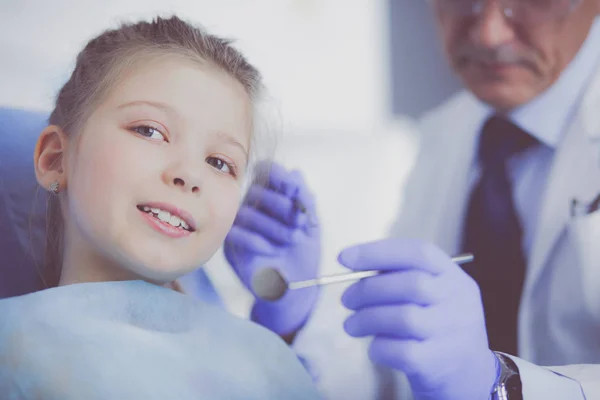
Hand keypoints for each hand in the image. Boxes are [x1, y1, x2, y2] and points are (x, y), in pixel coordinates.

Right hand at [224, 162, 320, 335]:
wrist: (297, 288)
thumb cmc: (302, 254)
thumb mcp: (311, 223)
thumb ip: (304, 198)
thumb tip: (294, 174)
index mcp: (270, 198)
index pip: (265, 172)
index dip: (278, 176)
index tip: (294, 190)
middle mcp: (252, 208)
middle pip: (257, 190)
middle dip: (282, 206)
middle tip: (299, 224)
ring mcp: (239, 227)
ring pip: (247, 212)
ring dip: (274, 226)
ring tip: (292, 240)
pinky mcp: (230, 248)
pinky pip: (236, 233)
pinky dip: (256, 240)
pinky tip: (272, 250)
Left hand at [339, 238, 498, 399]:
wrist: (470, 376)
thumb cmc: (437, 325)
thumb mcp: (433, 294)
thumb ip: (401, 277)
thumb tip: (354, 266)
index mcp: (453, 276)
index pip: (418, 252)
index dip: (377, 252)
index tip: (344, 258)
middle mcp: (458, 300)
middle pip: (410, 284)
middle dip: (367, 289)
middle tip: (346, 299)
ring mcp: (452, 332)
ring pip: (403, 318)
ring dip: (366, 319)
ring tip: (351, 325)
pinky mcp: (438, 363)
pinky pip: (400, 350)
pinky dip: (378, 347)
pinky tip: (373, 347)